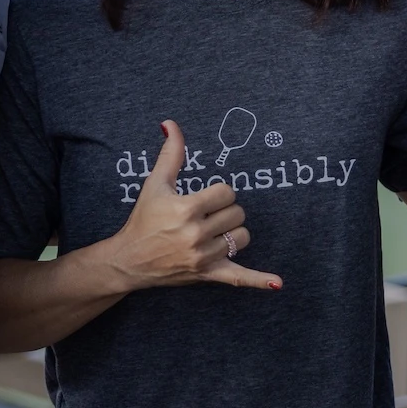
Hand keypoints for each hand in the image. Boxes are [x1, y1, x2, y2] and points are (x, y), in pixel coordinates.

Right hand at [99, 121, 278, 292]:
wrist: (129, 259)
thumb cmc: (143, 219)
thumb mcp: (155, 184)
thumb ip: (170, 154)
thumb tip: (171, 124)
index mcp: (187, 209)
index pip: (227, 193)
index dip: (219, 193)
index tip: (205, 198)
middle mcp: (196, 234)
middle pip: (237, 214)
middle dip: (225, 211)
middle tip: (206, 215)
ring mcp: (204, 256)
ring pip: (242, 237)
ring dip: (233, 233)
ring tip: (214, 232)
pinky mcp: (208, 274)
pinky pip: (240, 278)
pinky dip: (259, 280)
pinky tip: (277, 283)